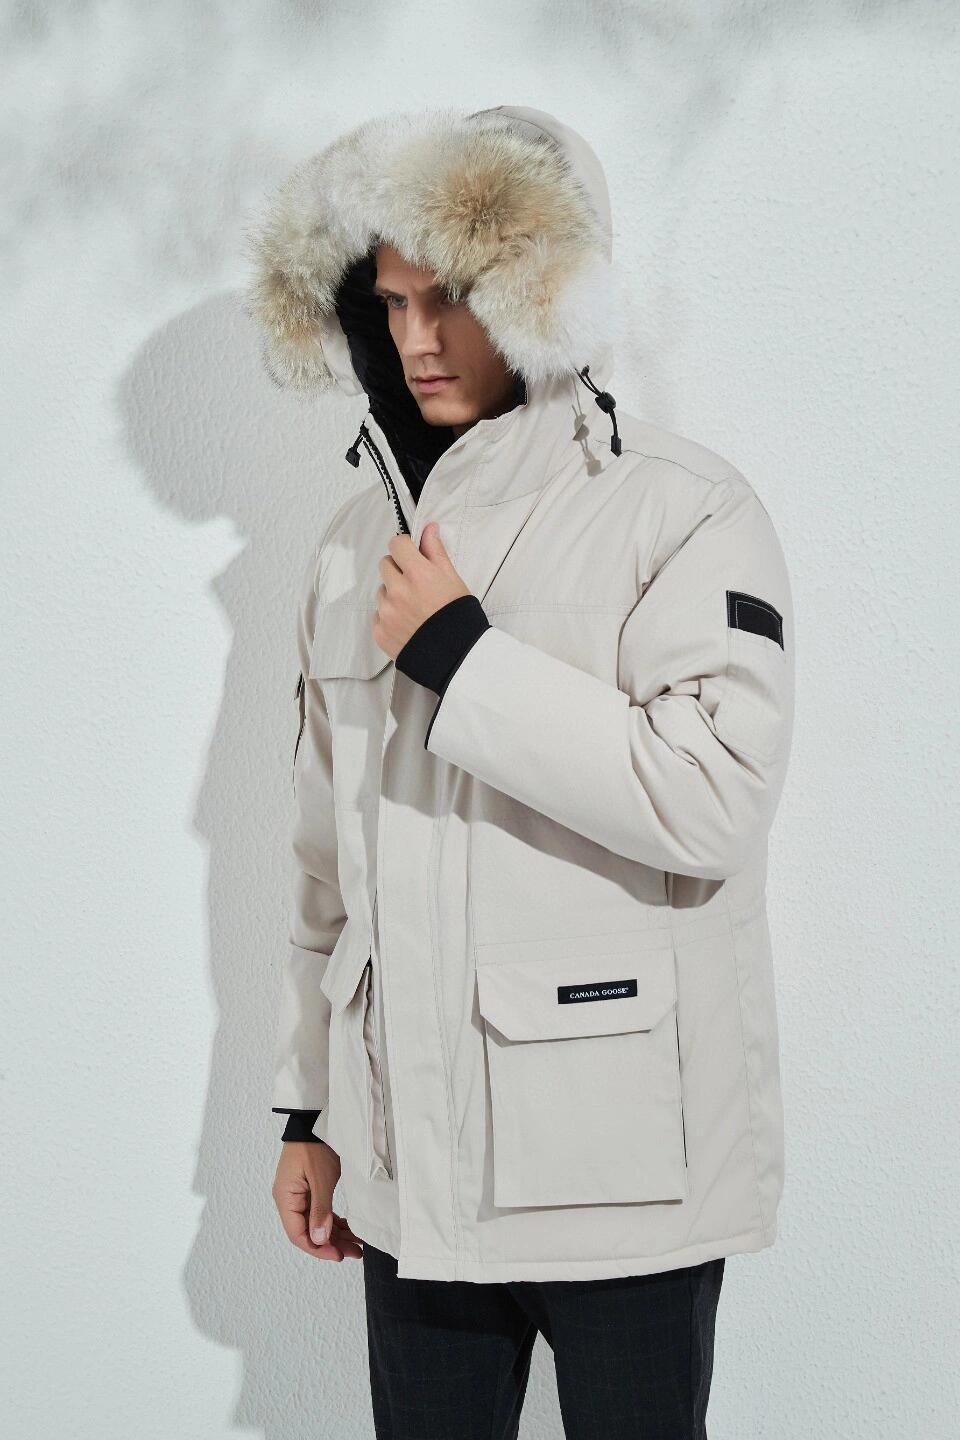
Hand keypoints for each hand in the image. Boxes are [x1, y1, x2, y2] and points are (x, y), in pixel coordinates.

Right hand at [273, 1140, 363, 1261]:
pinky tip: (350, 1228)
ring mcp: (299, 1195)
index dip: (317, 1248)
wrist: (315, 1120)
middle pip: (308, 1231)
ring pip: (316, 1224)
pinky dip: (335, 1222)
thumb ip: (320, 1211)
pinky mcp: (309, 1190)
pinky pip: (320, 1212)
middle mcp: (289, 1199)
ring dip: (336, 1234)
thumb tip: (319, 1240)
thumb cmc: (315, 1145)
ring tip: (357, 1244)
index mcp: (286, 1198)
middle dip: (331, 1243)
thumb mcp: (321, 1179)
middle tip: (354, 1252)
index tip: (338, 1255)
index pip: (298, 1234)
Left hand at [373, 522, 470, 658]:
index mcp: (418, 575)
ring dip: (393, 594)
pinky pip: (378, 614)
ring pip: (381, 591)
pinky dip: (389, 616)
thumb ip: (436, 552)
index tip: (411, 554)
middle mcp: (399, 592)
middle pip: (385, 565)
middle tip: (415, 584)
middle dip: (398, 569)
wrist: (456, 657)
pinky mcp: (380, 631)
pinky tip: (407, 624)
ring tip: (414, 608)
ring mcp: (387, 613)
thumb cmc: (459, 618)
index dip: (404, 547)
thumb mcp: (453, 579)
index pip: (396, 545)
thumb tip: (428, 528)